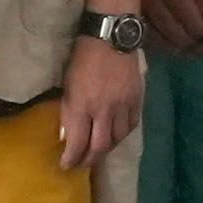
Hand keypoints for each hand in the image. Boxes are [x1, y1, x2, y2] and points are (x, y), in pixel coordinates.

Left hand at [58, 36, 146, 172]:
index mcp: (82, 105)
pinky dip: (123, 134)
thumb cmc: (82, 58)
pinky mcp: (136, 99)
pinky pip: (132, 125)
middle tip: (83, 164)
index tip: (66, 165)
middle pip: (100, 146)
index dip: (72, 158)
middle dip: (90, 160)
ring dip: (107, 148)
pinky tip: (117, 135)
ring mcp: (122, 106)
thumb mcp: (68, 85)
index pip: (77, 142)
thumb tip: (68, 135)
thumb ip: (69, 111)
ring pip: (118, 139)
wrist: (110, 37)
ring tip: (99, 150)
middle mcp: (103, 110)